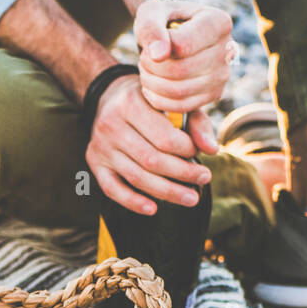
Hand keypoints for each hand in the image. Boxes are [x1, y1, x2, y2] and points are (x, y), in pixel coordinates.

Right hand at [86, 72, 212, 213]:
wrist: (111, 98)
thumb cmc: (150, 102)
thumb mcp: (173, 103)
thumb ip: (196, 123)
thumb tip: (212, 150)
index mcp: (131, 104)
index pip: (164, 138)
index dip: (187, 151)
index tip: (199, 154)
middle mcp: (111, 125)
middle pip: (151, 160)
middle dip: (183, 174)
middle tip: (204, 178)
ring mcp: (101, 146)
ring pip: (136, 177)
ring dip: (167, 192)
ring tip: (191, 198)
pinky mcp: (94, 163)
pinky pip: (112, 189)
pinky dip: (132, 202)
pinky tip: (153, 209)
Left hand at [134, 0, 234, 136]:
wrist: (172, 35)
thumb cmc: (161, 20)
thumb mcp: (150, 13)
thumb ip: (151, 28)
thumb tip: (159, 55)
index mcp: (218, 22)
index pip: (182, 46)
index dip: (156, 49)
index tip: (149, 43)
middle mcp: (228, 49)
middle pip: (180, 71)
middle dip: (151, 67)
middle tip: (143, 59)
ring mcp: (223, 75)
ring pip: (179, 91)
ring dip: (152, 83)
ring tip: (146, 69)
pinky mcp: (215, 94)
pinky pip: (181, 106)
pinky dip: (158, 98)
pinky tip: (151, 85)